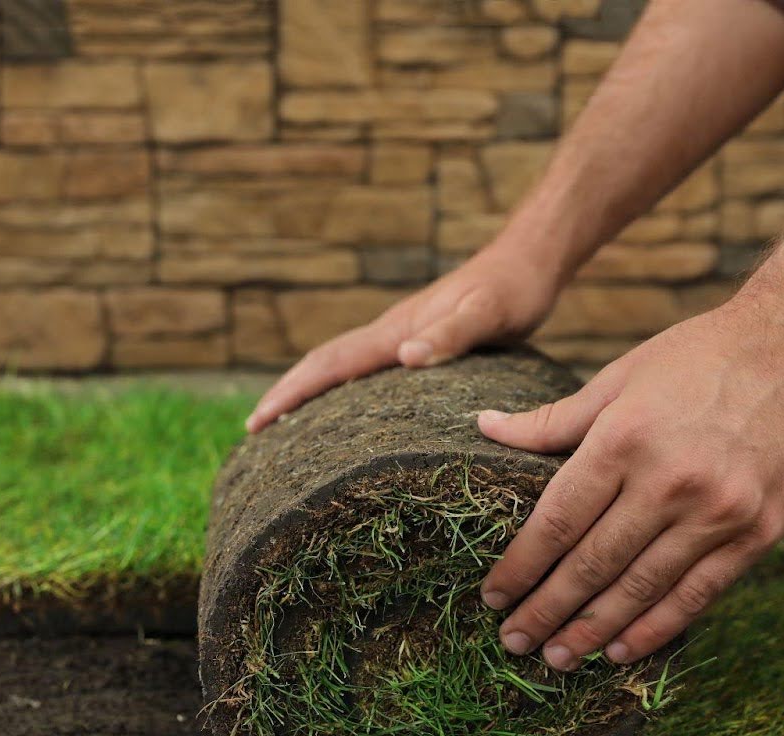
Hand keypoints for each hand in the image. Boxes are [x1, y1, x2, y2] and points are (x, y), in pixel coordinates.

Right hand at [245, 241, 561, 432]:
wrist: (530, 258)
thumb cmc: (514, 290)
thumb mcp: (490, 315)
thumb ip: (451, 335)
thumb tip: (406, 357)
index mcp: (396, 332)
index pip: (330, 364)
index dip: (291, 392)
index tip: (256, 421)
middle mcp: (390, 333)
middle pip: (323, 364)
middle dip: (285, 394)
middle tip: (253, 430)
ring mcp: (400, 335)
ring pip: (339, 366)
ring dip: (306, 390)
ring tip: (283, 424)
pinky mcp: (416, 341)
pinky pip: (364, 369)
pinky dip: (339, 387)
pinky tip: (345, 407)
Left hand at [477, 305, 783, 668]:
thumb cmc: (701, 356)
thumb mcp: (618, 377)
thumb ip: (552, 420)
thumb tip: (484, 427)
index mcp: (624, 440)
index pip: (557, 522)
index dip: (520, 567)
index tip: (493, 597)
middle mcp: (670, 482)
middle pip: (592, 565)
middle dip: (546, 610)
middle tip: (513, 641)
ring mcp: (719, 512)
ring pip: (640, 589)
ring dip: (592, 630)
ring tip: (557, 657)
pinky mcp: (760, 532)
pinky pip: (698, 594)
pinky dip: (656, 627)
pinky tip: (621, 649)